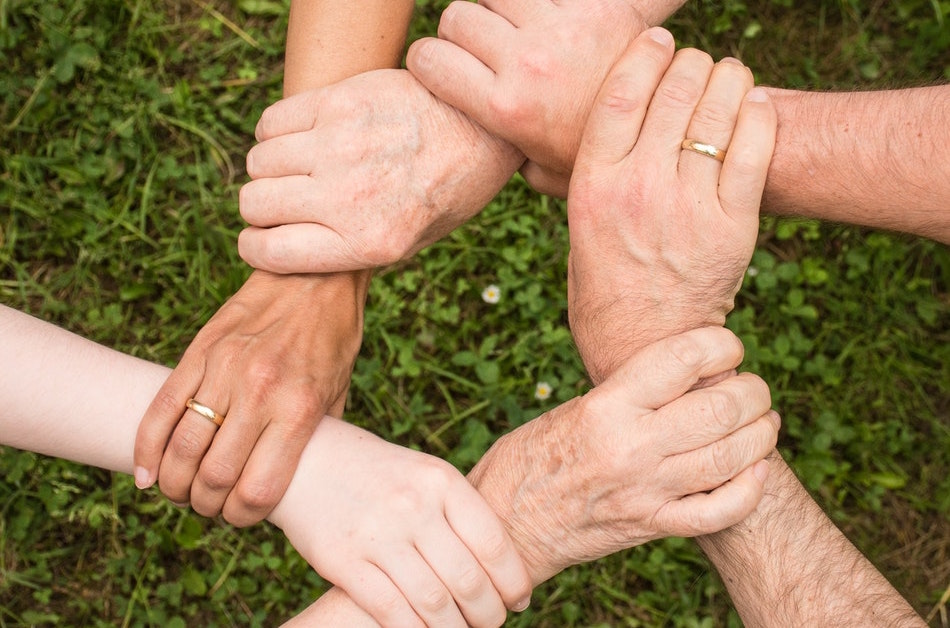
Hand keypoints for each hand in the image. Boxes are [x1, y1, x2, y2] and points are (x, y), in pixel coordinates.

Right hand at [133, 270, 367, 525]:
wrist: (314, 276)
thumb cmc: (333, 339)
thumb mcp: (338, 393)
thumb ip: (315, 438)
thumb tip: (296, 482)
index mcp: (299, 409)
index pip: (258, 489)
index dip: (243, 517)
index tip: (241, 517)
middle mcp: (260, 392)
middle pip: (214, 476)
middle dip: (206, 505)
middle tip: (209, 506)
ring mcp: (225, 370)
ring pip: (182, 447)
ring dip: (175, 483)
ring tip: (180, 491)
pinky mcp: (200, 351)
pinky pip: (161, 408)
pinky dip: (146, 448)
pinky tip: (147, 472)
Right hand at [237, 69, 522, 273]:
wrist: (483, 128)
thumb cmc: (447, 191)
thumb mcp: (412, 242)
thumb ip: (352, 251)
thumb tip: (290, 252)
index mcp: (369, 243)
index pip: (269, 252)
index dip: (256, 247)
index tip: (262, 239)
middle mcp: (350, 197)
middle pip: (255, 204)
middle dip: (261, 208)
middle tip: (285, 202)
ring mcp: (341, 146)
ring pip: (259, 162)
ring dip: (270, 169)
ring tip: (298, 168)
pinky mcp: (339, 102)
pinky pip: (271, 122)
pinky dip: (275, 133)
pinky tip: (303, 137)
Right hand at [269, 416, 531, 627]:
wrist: (306, 459)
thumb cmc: (378, 474)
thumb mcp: (424, 475)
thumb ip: (458, 512)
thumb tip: (502, 566)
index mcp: (441, 480)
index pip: (493, 543)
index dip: (513, 580)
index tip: (518, 599)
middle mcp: (413, 506)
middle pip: (468, 580)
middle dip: (488, 613)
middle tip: (492, 622)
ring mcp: (377, 534)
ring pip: (434, 603)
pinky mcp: (343, 561)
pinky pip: (391, 611)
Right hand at [408, 0, 665, 195]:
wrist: (666, 129)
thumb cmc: (598, 157)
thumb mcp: (544, 171)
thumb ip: (504, 154)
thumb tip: (476, 149)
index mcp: (504, 107)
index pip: (429, 58)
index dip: (428, 59)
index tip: (440, 66)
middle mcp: (525, 63)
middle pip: (457, 17)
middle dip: (462, 32)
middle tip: (483, 50)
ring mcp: (557, 29)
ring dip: (497, 8)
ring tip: (515, 30)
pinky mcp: (590, 5)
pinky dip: (534, 1)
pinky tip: (545, 18)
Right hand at [467, 326, 777, 584]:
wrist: (506, 524)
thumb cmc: (532, 456)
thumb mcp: (574, 409)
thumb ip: (629, 394)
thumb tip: (688, 375)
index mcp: (606, 406)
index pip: (683, 358)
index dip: (721, 344)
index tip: (728, 346)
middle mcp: (630, 446)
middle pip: (720, 407)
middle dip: (752, 392)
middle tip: (753, 388)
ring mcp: (645, 491)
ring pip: (731, 457)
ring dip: (761, 434)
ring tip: (764, 422)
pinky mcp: (651, 526)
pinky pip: (719, 511)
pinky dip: (750, 490)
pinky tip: (756, 471)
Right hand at [566, 29, 776, 382]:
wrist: (644, 346)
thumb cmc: (604, 286)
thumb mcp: (577, 227)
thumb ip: (583, 176)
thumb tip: (581, 131)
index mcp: (593, 185)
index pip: (620, 93)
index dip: (644, 54)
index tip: (658, 40)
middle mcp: (639, 188)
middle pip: (673, 92)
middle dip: (690, 63)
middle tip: (697, 63)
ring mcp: (688, 206)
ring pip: (717, 111)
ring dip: (728, 79)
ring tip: (728, 76)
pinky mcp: (732, 226)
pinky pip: (754, 149)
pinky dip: (758, 115)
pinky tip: (755, 104)